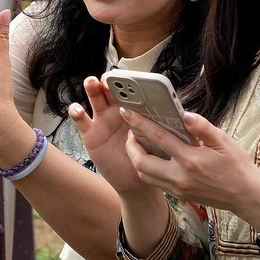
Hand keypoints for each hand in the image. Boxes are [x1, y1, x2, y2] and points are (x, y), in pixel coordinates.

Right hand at [68, 75, 158, 201]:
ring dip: (91, 87)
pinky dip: (76, 112)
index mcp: (135, 107)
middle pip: (110, 88)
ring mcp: (101, 120)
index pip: (131, 87)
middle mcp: (116, 110)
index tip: (131, 78)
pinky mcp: (90, 134)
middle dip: (110, 80)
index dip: (130, 80)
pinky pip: (81, 121)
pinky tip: (78, 110)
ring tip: (92, 82)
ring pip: (94, 98)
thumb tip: (183, 115)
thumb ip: (164, 125)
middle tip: (110, 78)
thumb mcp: (160, 139)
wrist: (136, 181)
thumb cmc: (150, 157)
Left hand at [119, 108, 259, 225]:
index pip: (158, 138)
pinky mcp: (179, 196)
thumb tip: (185, 114)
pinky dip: (147, 169)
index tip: (127, 112)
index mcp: (191, 160)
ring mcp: (178, 189)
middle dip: (130, 146)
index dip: (140, 123)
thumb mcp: (224, 142)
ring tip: (138, 144)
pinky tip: (152, 157)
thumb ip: (203, 128)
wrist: (247, 196)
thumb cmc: (237, 166)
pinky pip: (155, 183)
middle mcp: (180, 177)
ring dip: (136, 159)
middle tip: (131, 132)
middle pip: (141, 163)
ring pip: (144, 175)